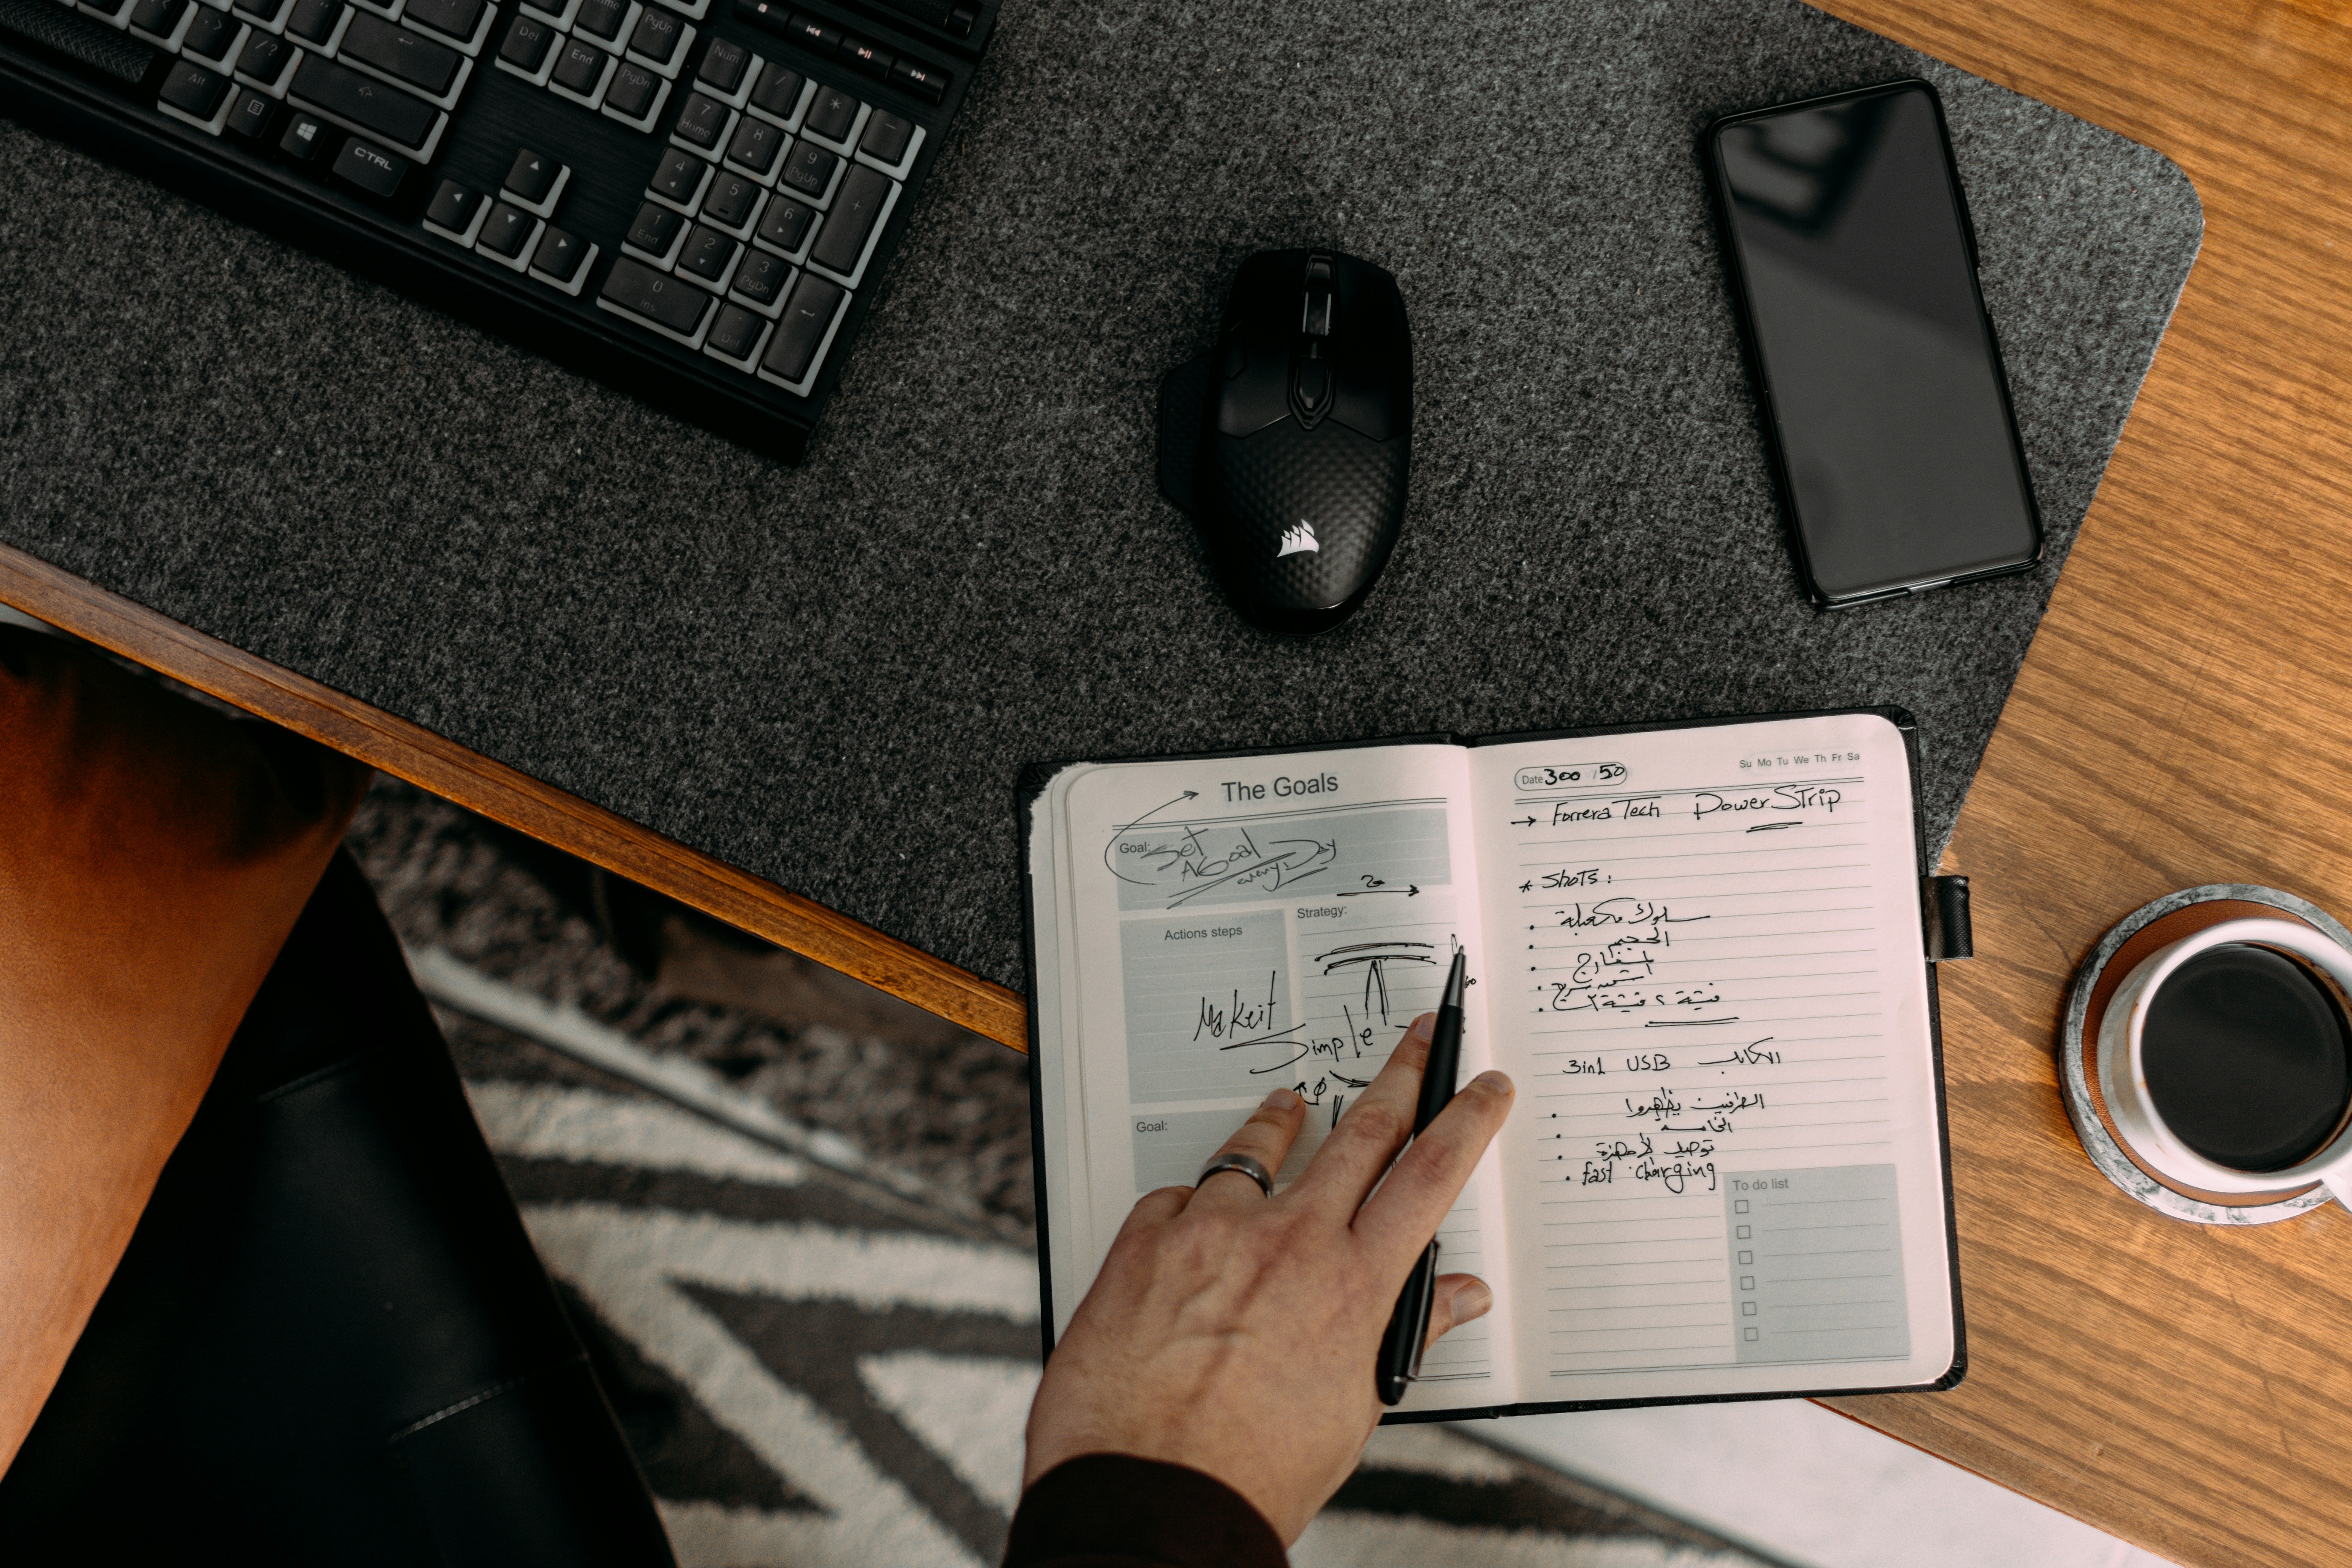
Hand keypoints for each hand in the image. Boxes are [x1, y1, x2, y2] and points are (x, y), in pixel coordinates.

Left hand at [1021, 1012, 1514, 1543]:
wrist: (1150, 1495)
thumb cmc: (1251, 1471)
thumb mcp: (1352, 1410)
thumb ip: (1405, 1336)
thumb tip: (1461, 1298)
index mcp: (1352, 1285)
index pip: (1430, 1177)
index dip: (1466, 1120)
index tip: (1484, 1085)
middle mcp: (1288, 1242)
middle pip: (1360, 1132)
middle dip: (1399, 1074)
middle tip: (1417, 1038)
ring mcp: (1213, 1233)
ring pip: (1257, 1147)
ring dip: (1281, 1121)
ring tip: (1291, 1102)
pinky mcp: (1145, 1241)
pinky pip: (1178, 1196)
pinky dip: (1195, 1203)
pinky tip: (1195, 1219)